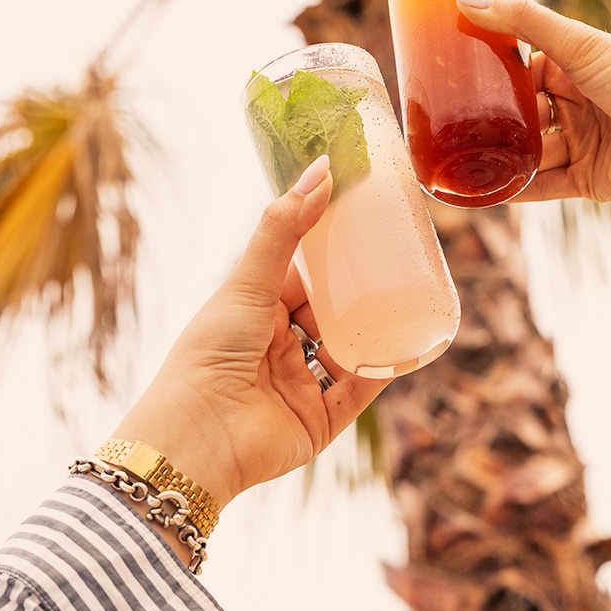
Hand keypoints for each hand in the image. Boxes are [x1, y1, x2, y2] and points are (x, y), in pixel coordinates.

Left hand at [114, 155, 387, 538]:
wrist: (198, 439)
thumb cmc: (209, 354)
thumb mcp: (247, 283)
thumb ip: (283, 229)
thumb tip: (320, 170)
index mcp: (252, 314)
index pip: (298, 275)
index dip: (329, 251)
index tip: (364, 221)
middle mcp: (276, 349)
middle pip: (328, 313)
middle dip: (360, 290)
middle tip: (399, 258)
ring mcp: (300, 386)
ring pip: (349, 350)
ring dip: (376, 330)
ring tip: (411, 297)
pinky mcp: (320, 421)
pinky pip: (361, 391)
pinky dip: (385, 371)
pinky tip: (412, 346)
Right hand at [451, 0, 610, 202]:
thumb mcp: (576, 44)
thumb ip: (520, 20)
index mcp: (574, 68)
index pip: (523, 69)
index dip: (493, 73)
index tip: (453, 73)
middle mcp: (575, 106)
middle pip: (522, 115)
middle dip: (492, 121)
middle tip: (449, 124)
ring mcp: (579, 145)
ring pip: (529, 153)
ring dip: (500, 159)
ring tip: (458, 162)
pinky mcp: (585, 181)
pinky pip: (543, 187)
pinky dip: (516, 190)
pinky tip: (483, 192)